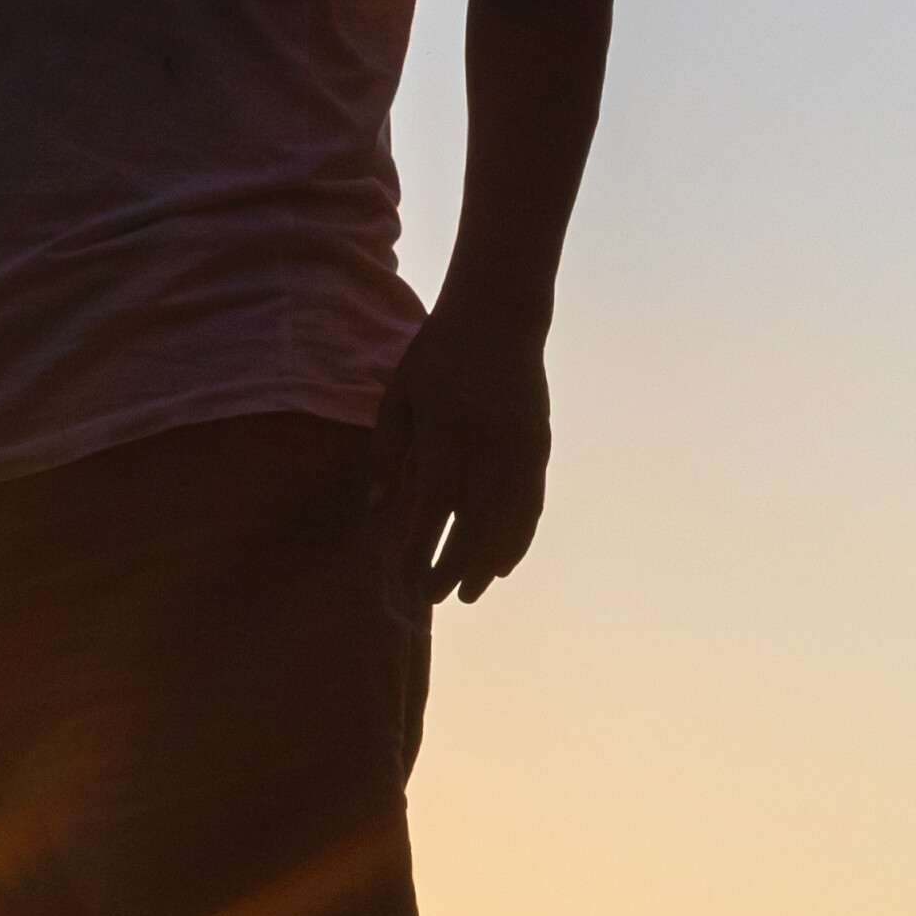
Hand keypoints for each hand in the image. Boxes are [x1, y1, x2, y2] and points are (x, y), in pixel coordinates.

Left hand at [375, 304, 553, 602]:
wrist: (498, 316)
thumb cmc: (436, 356)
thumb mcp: (399, 398)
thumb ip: (387, 455)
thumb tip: (376, 512)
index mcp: (445, 430)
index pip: (432, 506)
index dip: (420, 549)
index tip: (405, 581)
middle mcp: (487, 443)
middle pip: (473, 524)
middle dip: (452, 568)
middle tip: (433, 599)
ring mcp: (520, 446)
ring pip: (507, 522)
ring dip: (488, 562)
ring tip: (469, 592)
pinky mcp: (540, 446)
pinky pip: (531, 504)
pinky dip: (518, 537)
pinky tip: (503, 562)